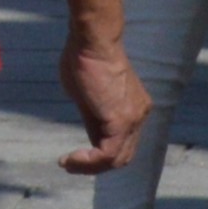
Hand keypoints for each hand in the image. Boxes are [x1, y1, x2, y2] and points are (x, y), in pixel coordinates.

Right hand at [57, 40, 148, 175]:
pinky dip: (88, 163)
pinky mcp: (121, 121)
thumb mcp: (87, 95)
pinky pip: (107, 154)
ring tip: (68, 163)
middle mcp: (139, 115)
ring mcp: (133, 119)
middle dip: (94, 166)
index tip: (74, 155)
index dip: (98, 155)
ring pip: (116, 159)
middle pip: (122, 155)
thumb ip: (93, 116)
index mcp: (134, 108)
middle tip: (69, 164)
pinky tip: (71, 159)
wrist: (92, 41)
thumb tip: (91, 135)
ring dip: (89, 167)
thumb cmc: (84, 59)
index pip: (121, 143)